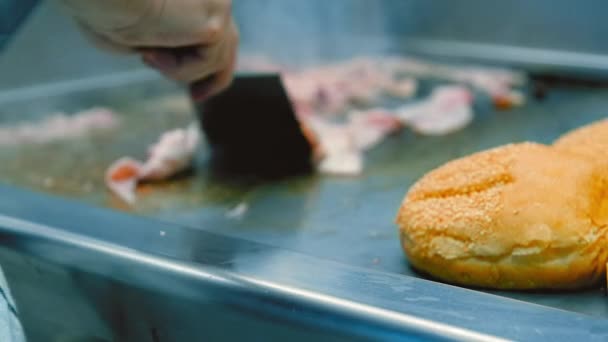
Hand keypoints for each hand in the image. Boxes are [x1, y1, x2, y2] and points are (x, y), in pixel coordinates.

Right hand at [58, 0, 238, 99]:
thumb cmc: (103, 9)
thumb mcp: (136, 33)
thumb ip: (164, 45)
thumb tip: (171, 62)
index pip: (215, 29)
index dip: (209, 60)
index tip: (197, 90)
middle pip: (229, 43)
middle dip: (215, 77)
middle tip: (196, 97)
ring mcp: (218, 6)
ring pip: (215, 59)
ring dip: (179, 71)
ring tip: (147, 58)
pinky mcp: (215, 23)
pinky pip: (209, 63)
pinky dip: (180, 69)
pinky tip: (151, 54)